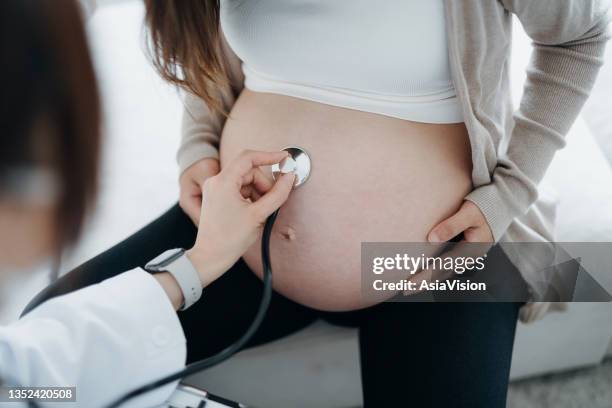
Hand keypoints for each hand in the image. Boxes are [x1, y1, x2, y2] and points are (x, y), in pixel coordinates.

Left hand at [187, 150, 295, 286]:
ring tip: (260, 211)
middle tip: (270, 202)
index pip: (248, 157)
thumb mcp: (259, 215)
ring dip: (258, 192)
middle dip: (263, 184)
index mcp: (223, 182)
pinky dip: (250, 196)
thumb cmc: (230, 239)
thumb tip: (290, 177)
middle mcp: (216, 181)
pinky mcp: (217, 197)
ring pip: (245, 180)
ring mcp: (215, 189)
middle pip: (249, 171)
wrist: (210, 257)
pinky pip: (239, 188)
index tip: (285, 159)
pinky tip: (253, 212)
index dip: (269, 156)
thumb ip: (277, 194)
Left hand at [402, 200, 492, 296]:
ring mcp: (467, 258)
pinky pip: (447, 267)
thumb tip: (431, 238)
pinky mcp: (464, 254)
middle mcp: (470, 258)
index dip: (426, 276)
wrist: (499, 207)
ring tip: (411, 287)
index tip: (409, 283)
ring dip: (428, 280)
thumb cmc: (483, 207)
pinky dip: (435, 273)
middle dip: (424, 282)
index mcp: (472, 249)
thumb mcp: (469, 213)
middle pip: (443, 273)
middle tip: (405, 290)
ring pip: (445, 273)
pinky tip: (424, 276)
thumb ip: (452, 225)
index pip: (443, 266)